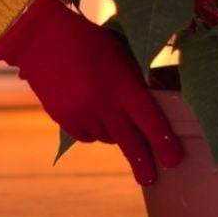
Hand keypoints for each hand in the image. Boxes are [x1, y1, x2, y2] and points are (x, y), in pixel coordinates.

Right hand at [0, 0, 183, 184]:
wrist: (43, 37)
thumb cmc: (90, 41)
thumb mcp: (121, 57)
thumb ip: (135, 83)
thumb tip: (151, 109)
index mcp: (123, 86)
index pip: (151, 122)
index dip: (165, 143)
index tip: (174, 160)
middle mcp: (104, 104)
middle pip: (131, 142)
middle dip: (144, 162)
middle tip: (150, 178)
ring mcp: (82, 114)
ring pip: (107, 138)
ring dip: (115, 134)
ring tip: (110, 114)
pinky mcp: (63, 118)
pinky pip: (86, 136)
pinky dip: (92, 130)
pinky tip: (90, 113)